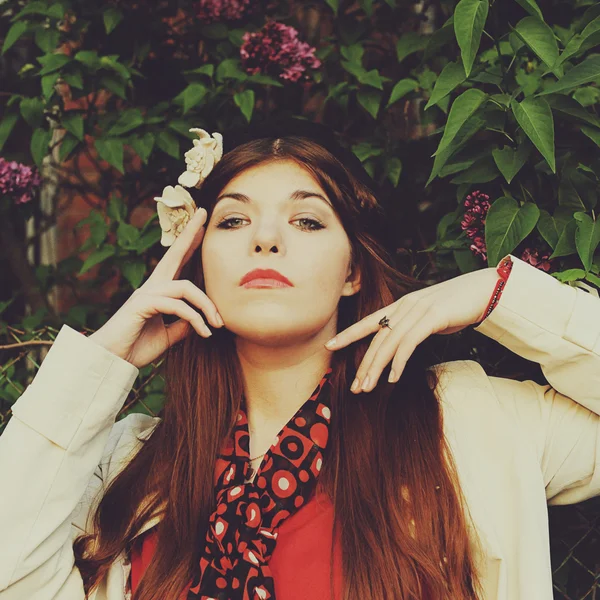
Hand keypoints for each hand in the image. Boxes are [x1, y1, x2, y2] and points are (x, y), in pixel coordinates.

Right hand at [88, 208, 223, 368]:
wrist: (111, 362)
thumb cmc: (135, 348)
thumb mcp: (168, 336)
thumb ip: (183, 325)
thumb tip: (199, 320)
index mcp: (158, 291)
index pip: (176, 262)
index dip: (189, 243)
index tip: (201, 226)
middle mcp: (152, 287)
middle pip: (174, 253)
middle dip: (190, 233)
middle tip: (205, 213)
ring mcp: (146, 293)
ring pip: (185, 287)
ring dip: (206, 306)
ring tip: (218, 325)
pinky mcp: (143, 304)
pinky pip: (177, 305)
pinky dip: (195, 318)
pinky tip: (204, 332)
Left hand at [324, 267, 499, 392]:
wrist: (485, 290)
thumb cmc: (458, 305)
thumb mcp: (430, 316)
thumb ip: (414, 327)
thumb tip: (402, 344)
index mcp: (401, 305)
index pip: (368, 322)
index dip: (348, 334)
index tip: (330, 345)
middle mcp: (405, 307)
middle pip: (376, 338)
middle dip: (364, 364)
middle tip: (354, 387)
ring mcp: (417, 311)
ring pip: (389, 343)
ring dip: (376, 368)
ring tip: (367, 388)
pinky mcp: (432, 317)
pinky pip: (409, 343)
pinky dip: (399, 362)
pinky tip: (394, 378)